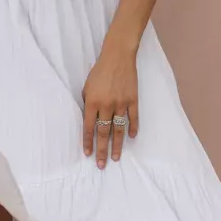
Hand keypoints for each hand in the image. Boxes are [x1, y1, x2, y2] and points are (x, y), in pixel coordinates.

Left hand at [81, 45, 138, 167]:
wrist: (118, 56)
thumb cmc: (99, 71)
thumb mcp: (86, 86)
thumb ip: (88, 103)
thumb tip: (90, 120)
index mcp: (92, 102)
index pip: (88, 127)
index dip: (88, 142)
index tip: (88, 154)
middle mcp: (106, 105)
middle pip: (104, 133)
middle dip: (102, 150)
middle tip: (102, 164)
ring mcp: (121, 103)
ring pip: (119, 129)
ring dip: (117, 145)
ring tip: (116, 158)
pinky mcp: (133, 100)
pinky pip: (133, 118)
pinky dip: (132, 129)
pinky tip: (131, 138)